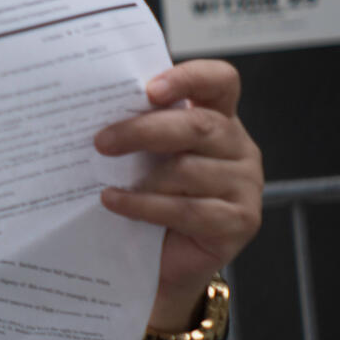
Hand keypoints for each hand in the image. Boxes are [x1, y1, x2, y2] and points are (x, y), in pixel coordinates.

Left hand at [94, 60, 262, 330]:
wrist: (161, 261)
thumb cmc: (151, 199)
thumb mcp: (146, 158)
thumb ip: (140, 132)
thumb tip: (93, 113)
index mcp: (219, 119)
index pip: (220, 81)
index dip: (189, 78)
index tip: (150, 89)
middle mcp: (239, 147)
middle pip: (199, 125)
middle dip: (144, 131)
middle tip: (102, 142)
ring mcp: (246, 185)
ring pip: (189, 170)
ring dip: (141, 178)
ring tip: (104, 182)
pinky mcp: (240, 221)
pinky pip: (187, 209)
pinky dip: (144, 206)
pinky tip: (115, 203)